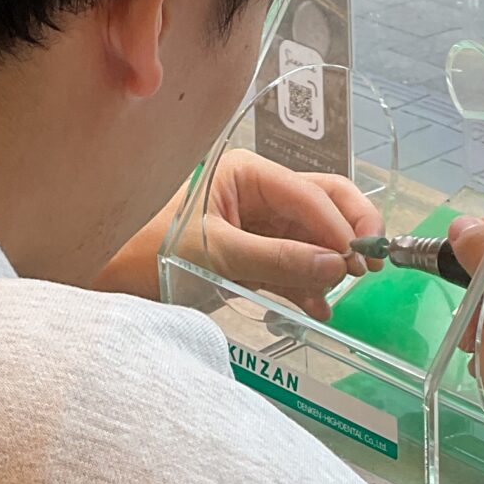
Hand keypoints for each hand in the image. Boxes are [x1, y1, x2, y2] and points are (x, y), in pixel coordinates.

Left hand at [98, 151, 380, 319]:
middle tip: (372, 265)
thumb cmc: (147, 252)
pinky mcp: (256, 257)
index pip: (309, 193)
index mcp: (247, 174)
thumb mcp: (216, 254)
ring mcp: (259, 226)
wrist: (110, 281)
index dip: (339, 225)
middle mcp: (259, 194)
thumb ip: (277, 259)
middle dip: (350, 233)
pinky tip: (317, 309)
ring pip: (315, 239)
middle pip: (323, 205)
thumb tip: (336, 265)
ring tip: (339, 293)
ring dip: (330, 265)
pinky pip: (295, 266)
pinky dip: (309, 287)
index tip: (358, 258)